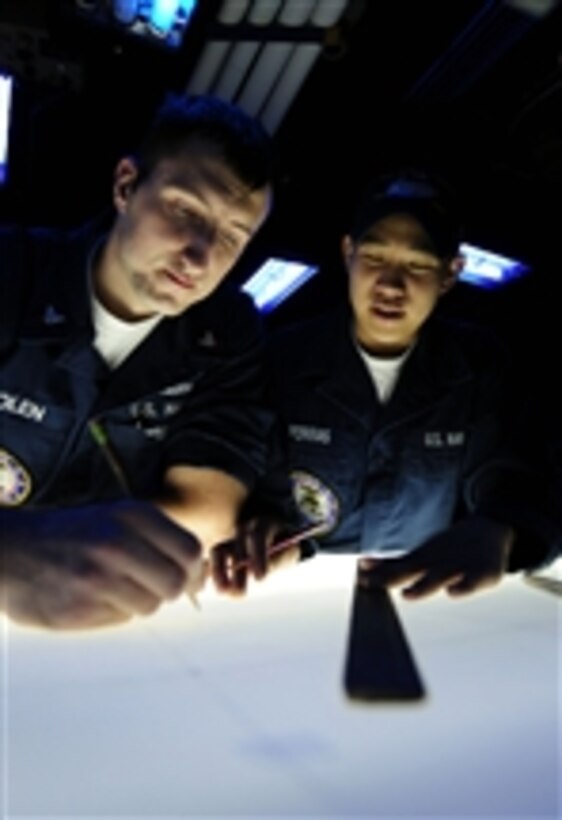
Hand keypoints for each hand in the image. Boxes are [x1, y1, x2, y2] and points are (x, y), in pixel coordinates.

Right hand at [0, 500, 204, 628]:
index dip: (193, 568)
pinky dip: (115, 611)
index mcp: (130, 515)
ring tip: (113, 585)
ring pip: (151, 605)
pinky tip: (93, 596)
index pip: (190, 549)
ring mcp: (97, 577)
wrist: (10, 550)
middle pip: (175, 583)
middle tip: (152, 585)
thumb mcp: (117, 517)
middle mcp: (116, 542)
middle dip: (169, 589)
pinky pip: (121, 618)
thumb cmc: (74, 533)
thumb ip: (159, 537)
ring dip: (140, 600)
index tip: (185, 574)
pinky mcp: (79, 608)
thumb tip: (201, 571)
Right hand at [210, 518, 300, 596]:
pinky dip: (211, 573)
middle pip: (235, 546)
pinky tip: (213, 588)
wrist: (279, 536)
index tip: (260, 579)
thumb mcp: (289, 550)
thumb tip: (257, 575)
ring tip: (222, 591)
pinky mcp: (223, 550)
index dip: (258, 557)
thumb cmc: (286, 543)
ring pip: (219, 551)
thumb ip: (276, 560)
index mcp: (264, 522)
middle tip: (240, 591)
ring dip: (219, 572)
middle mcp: (244, 528)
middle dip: (237, 571)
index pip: (257, 536)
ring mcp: (232, 538)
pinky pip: (214, 560)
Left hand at [358, 516, 514, 599]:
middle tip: (371, 584)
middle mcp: (437, 560)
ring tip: (407, 594)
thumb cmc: (450, 547)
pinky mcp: (482, 572)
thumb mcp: (422, 553)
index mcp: (423, 557)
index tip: (360, 578)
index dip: (379, 573)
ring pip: (440, 575)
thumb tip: (363, 566)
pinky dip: (463, 586)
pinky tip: (453, 593)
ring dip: (423, 585)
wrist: (489, 529)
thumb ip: (394, 564)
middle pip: (413, 569)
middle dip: (392, 577)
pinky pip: (473, 580)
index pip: (397, 566)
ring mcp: (459, 565)